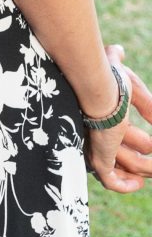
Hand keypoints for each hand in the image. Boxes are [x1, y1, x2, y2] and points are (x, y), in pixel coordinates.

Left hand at [92, 44, 151, 190]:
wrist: (97, 90)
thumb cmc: (106, 79)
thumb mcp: (117, 71)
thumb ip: (116, 63)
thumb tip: (119, 51)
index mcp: (93, 119)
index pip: (109, 137)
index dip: (132, 142)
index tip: (149, 143)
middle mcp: (91, 135)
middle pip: (118, 154)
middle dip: (140, 155)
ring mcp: (94, 149)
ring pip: (120, 167)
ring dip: (143, 167)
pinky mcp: (99, 160)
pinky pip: (111, 181)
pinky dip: (126, 185)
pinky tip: (140, 181)